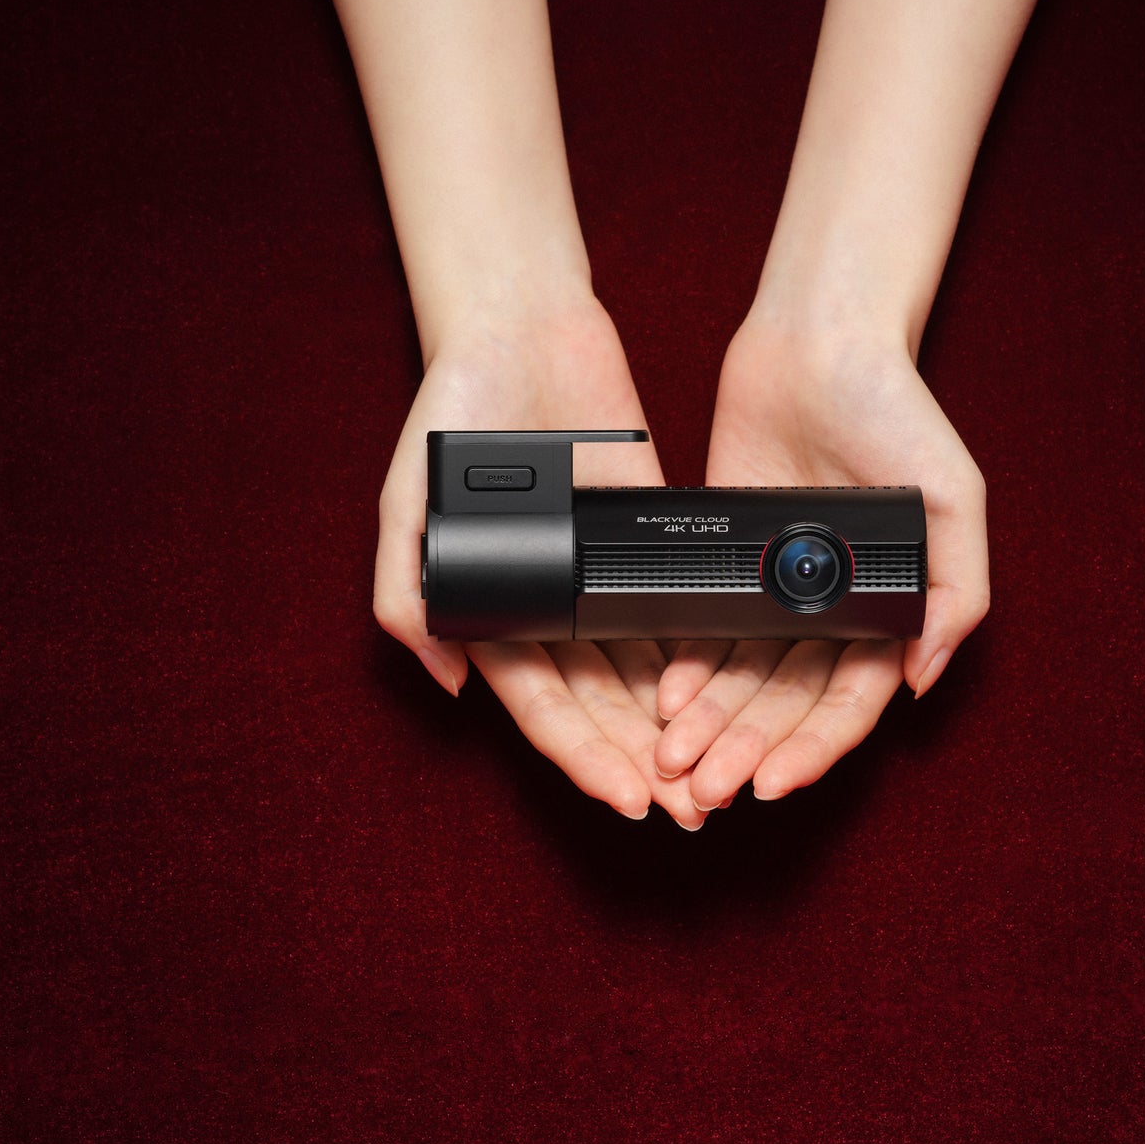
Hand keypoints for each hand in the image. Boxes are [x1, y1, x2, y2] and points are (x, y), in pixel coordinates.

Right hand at [374, 295, 707, 828]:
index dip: (583, 759)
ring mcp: (600, 577)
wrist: (520, 332)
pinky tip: (736, 695)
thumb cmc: (449, 418)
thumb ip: (408, 592)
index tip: (629, 799)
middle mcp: (551, 608)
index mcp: (494, 613)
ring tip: (720, 773)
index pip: (544, 708)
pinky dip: (699, 657)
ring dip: (677, 727)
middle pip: (602, 707)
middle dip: (642, 763)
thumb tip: (449, 679)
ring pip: (644, 672)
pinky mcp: (645, 541)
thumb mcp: (409, 504)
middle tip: (693, 810)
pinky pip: (675, 609)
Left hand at [654, 316, 988, 807]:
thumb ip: (956, 589)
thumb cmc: (900, 413)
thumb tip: (926, 679)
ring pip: (742, 679)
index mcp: (889, 608)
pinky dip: (687, 669)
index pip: (849, 702)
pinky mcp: (726, 560)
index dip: (814, 748)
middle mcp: (830, 610)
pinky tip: (665, 699)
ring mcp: (775, 589)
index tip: (775, 784)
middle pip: (786, 703)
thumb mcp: (953, 498)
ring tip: (677, 763)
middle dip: (749, 751)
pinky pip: (705, 629)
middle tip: (707, 791)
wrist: (819, 344)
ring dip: (712, 725)